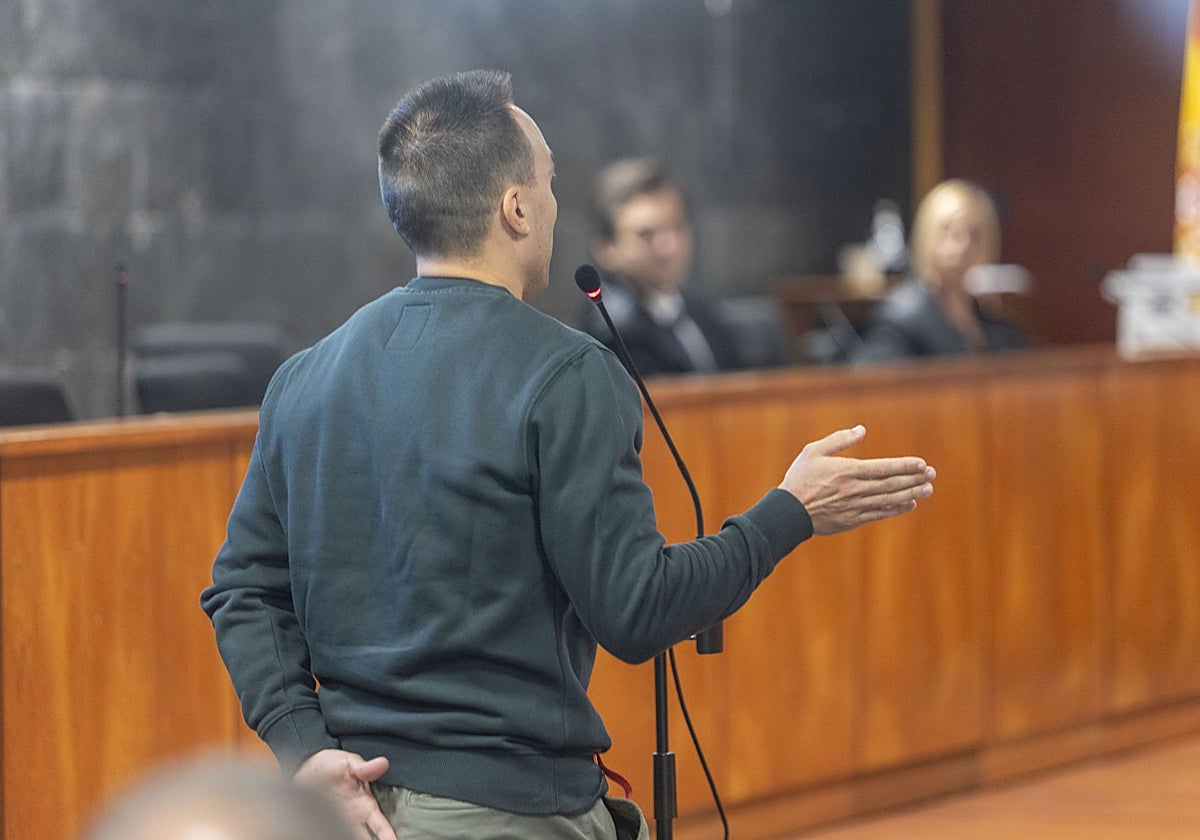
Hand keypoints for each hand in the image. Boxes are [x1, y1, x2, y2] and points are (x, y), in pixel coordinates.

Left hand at [294, 749, 396, 839]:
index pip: (381, 825)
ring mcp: (338, 822)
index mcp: (365, 805)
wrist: (305, 769)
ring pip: (349, 836)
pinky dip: (334, 836)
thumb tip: (382, 763)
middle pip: (366, 838)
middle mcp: (354, 818)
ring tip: (351, 839)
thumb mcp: (348, 763)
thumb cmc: (331, 765)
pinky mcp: (323, 825)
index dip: (388, 835)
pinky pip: (330, 834)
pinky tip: (333, 836)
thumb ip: (364, 768)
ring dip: (351, 838)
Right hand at [779, 425, 934, 535]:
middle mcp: (855, 489)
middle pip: (891, 484)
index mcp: (847, 471)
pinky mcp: (853, 519)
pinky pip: (880, 513)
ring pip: (889, 499)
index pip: (883, 468)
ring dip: (910, 493)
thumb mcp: (813, 451)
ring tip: (927, 489)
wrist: (788, 513)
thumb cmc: (800, 478)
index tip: (922, 464)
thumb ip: (839, 440)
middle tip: (932, 475)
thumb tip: (861, 430)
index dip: (905, 466)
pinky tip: (909, 504)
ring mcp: (856, 506)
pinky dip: (896, 509)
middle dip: (914, 479)